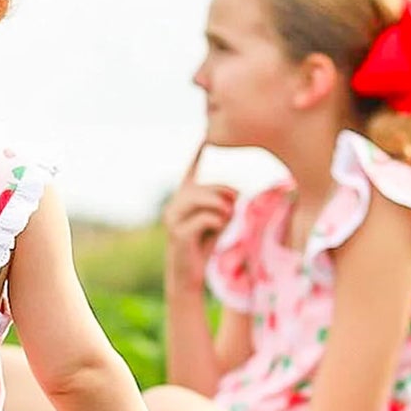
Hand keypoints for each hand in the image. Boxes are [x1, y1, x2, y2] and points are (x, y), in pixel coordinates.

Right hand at [163, 141, 236, 292]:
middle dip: (226, 194)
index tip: (205, 134)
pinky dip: (218, 222)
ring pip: (205, 199)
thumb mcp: (217, 219)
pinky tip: (218, 229)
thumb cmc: (204, 244)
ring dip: (223, 208)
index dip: (198, 153)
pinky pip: (206, 218)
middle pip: (207, 186)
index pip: (192, 169)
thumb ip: (223, 203)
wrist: (188, 275)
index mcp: (184, 197)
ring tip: (227, 219)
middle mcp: (175, 204)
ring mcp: (174, 218)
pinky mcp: (179, 233)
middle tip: (235, 208)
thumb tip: (236, 195)